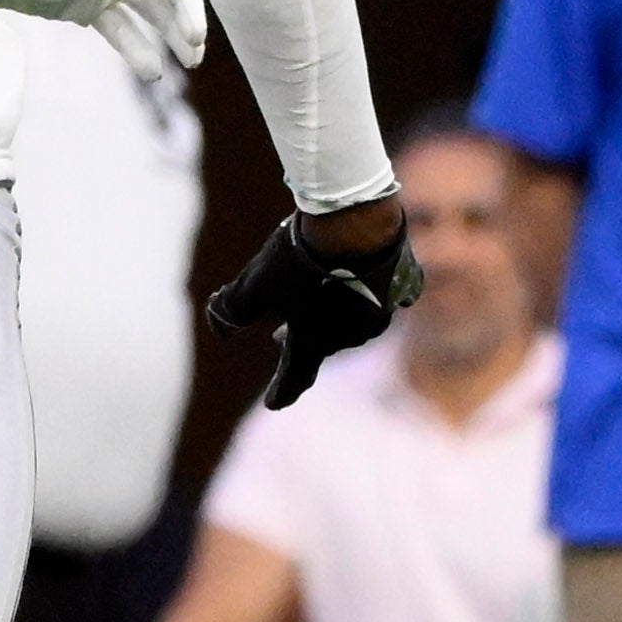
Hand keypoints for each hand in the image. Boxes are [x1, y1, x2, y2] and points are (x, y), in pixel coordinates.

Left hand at [210, 202, 416, 409]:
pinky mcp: (402, 283)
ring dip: (332, 316)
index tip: (272, 403)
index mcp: (316, 342)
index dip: (281, 390)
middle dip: (299, 344)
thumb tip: (218, 325)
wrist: (357, 218)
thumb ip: (232, 309)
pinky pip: (388, 296)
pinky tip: (369, 285)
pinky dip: (373, 294)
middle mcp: (352, 335)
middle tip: (278, 337)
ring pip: (354, 320)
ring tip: (317, 301)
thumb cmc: (302, 257)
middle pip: (323, 346)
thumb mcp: (256, 283)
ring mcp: (381, 310)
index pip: (295, 378)